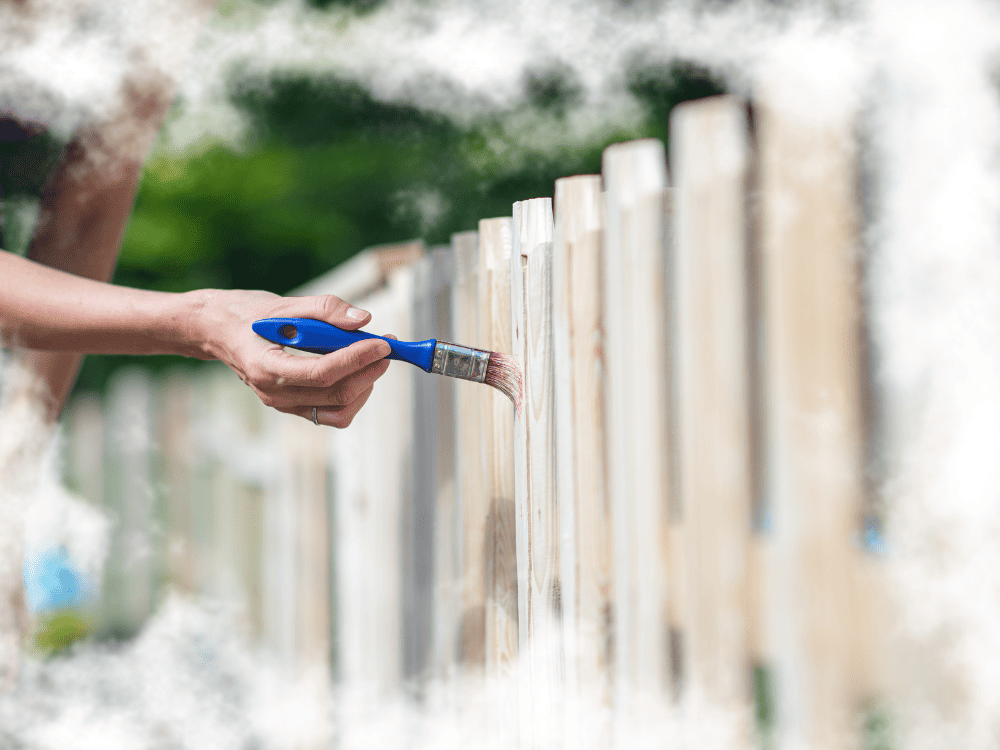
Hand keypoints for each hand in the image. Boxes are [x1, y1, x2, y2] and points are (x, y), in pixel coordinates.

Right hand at [192, 289, 391, 427]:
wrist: (218, 331)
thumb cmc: (249, 314)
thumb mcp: (285, 302)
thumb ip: (325, 308)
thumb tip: (363, 320)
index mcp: (268, 367)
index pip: (323, 372)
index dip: (358, 359)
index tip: (382, 342)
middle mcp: (275, 394)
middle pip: (336, 394)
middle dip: (369, 371)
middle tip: (386, 346)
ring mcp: (283, 404)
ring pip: (339, 411)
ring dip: (364, 386)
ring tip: (373, 358)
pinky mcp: (293, 407)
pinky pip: (331, 413)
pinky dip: (352, 395)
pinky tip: (357, 370)